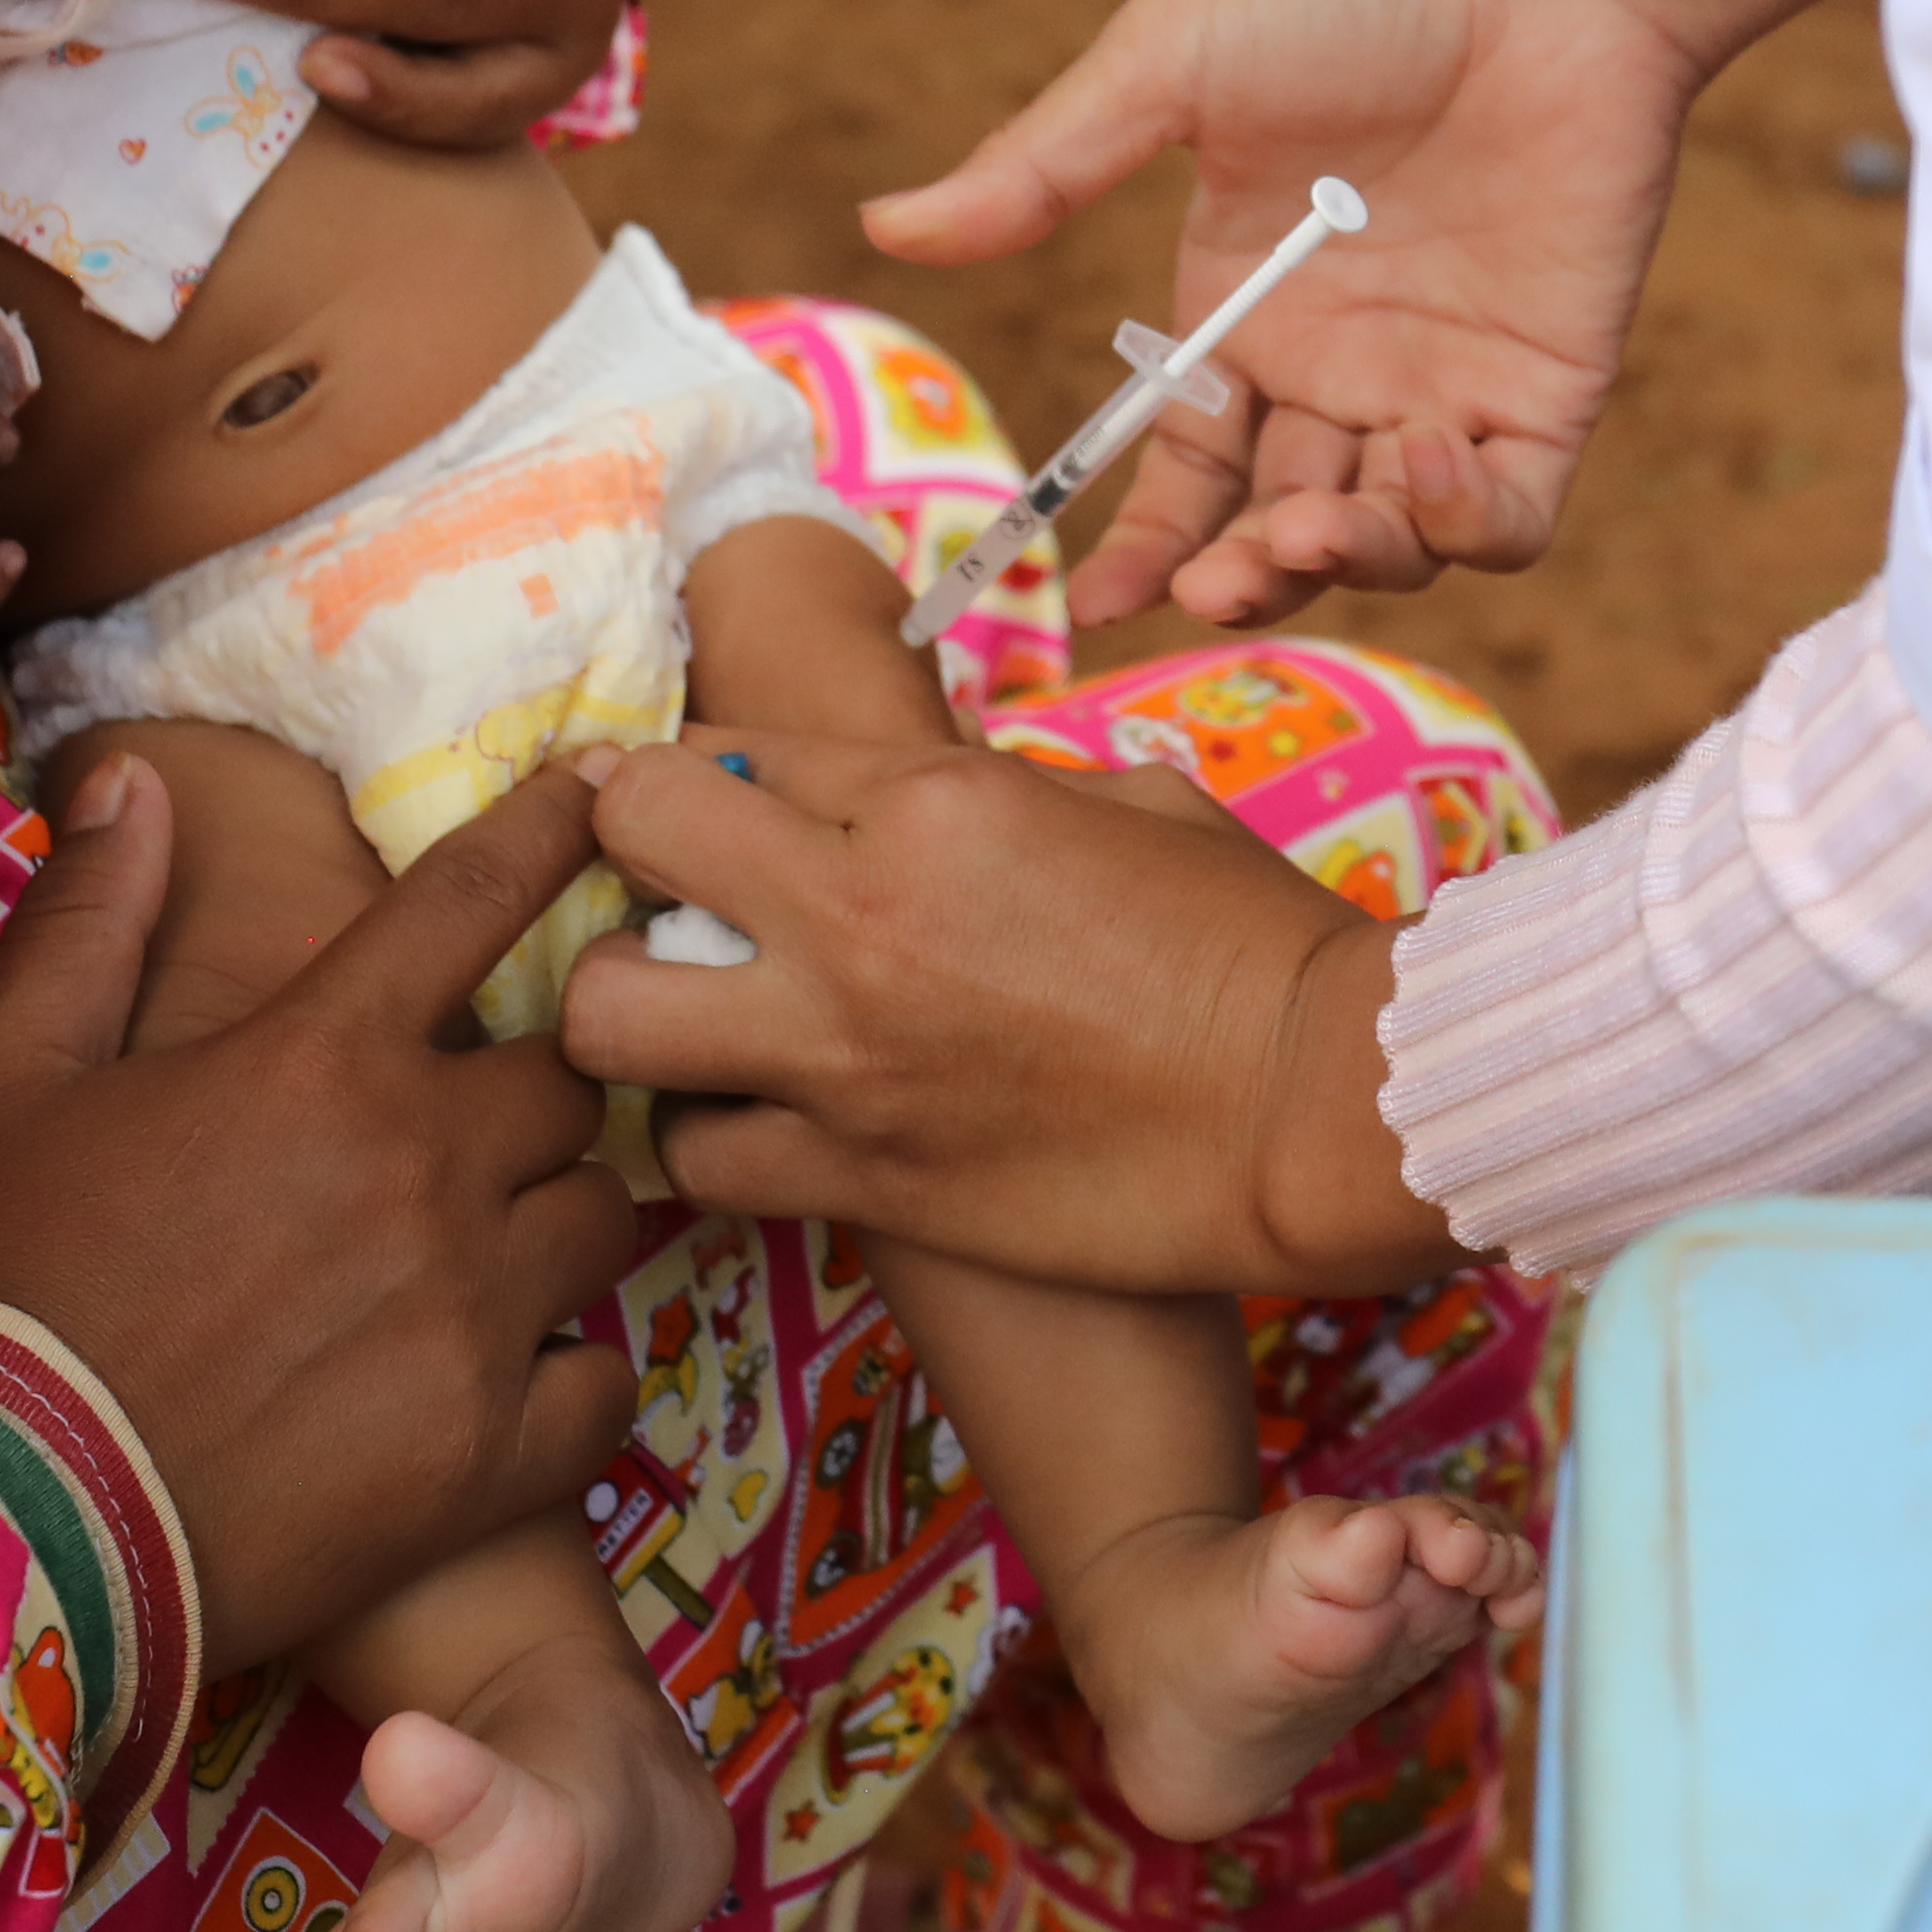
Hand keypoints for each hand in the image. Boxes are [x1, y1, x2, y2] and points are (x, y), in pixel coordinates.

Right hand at [0, 757, 645, 1656]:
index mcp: (321, 1056)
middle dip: (536, 1080)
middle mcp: (427, 1165)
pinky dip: (574, 1372)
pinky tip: (512, 1382)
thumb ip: (87, 921)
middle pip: (571, 1076)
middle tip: (468, 1125)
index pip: (478, 897)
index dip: (552, 827)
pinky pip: (605, 1382)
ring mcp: (474, 1314)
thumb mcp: (1, 1081)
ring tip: (486, 1252)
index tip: (602, 792)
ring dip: (558, 1215)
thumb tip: (135, 783)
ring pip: (606, 1217)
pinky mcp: (492, 1455)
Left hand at [558, 730, 1455, 1298]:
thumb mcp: (1125, 805)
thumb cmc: (1254, 944)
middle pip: (624, 841)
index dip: (698, 775)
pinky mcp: (863, 1182)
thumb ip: (988, 798)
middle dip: (623, 858)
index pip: (726, 749)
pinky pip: (695, 1161)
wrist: (1323, 1107)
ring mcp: (847, 1058)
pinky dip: (702, 1142)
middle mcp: (861, 915)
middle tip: (662, 896)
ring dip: (628, 1011)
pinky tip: (749, 1126)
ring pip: (608, 1021)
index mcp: (935, 799)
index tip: (694, 807)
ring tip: (682, 1019)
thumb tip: (915, 812)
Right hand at [866, 0, 1701, 634]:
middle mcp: (1340, 371)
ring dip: (1340, 562)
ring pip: (1389, 546)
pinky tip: (1425, 459)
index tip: (1097, 598)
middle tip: (1213, 580)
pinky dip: (1464, 526)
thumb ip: (1040, 167)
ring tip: (1305, 527)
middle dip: (1240, 574)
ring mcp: (1446, 386)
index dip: (1142, 544)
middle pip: (1278, 527)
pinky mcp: (1551, 393)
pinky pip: (1508, 518)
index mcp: (1244, 316)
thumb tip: (885, 226)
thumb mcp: (1168, 67)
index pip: (1186, 473)